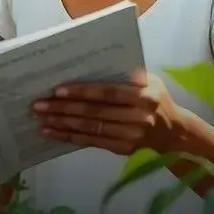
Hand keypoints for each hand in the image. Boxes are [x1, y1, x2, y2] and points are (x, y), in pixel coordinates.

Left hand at [31, 71, 185, 155]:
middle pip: (95, 113)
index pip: (108, 94)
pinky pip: (91, 142)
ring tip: (41, 119)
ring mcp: (130, 136)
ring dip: (62, 125)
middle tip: (39, 105)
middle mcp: (138, 117)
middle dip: (64, 109)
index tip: (58, 91)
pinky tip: (52, 132)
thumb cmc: (156, 99)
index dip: (82, 92)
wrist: (174, 132)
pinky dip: (69, 137)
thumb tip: (89, 64)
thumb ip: (126, 75)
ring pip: (90, 129)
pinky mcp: (122, 149)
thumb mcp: (150, 81)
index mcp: (144, 97)